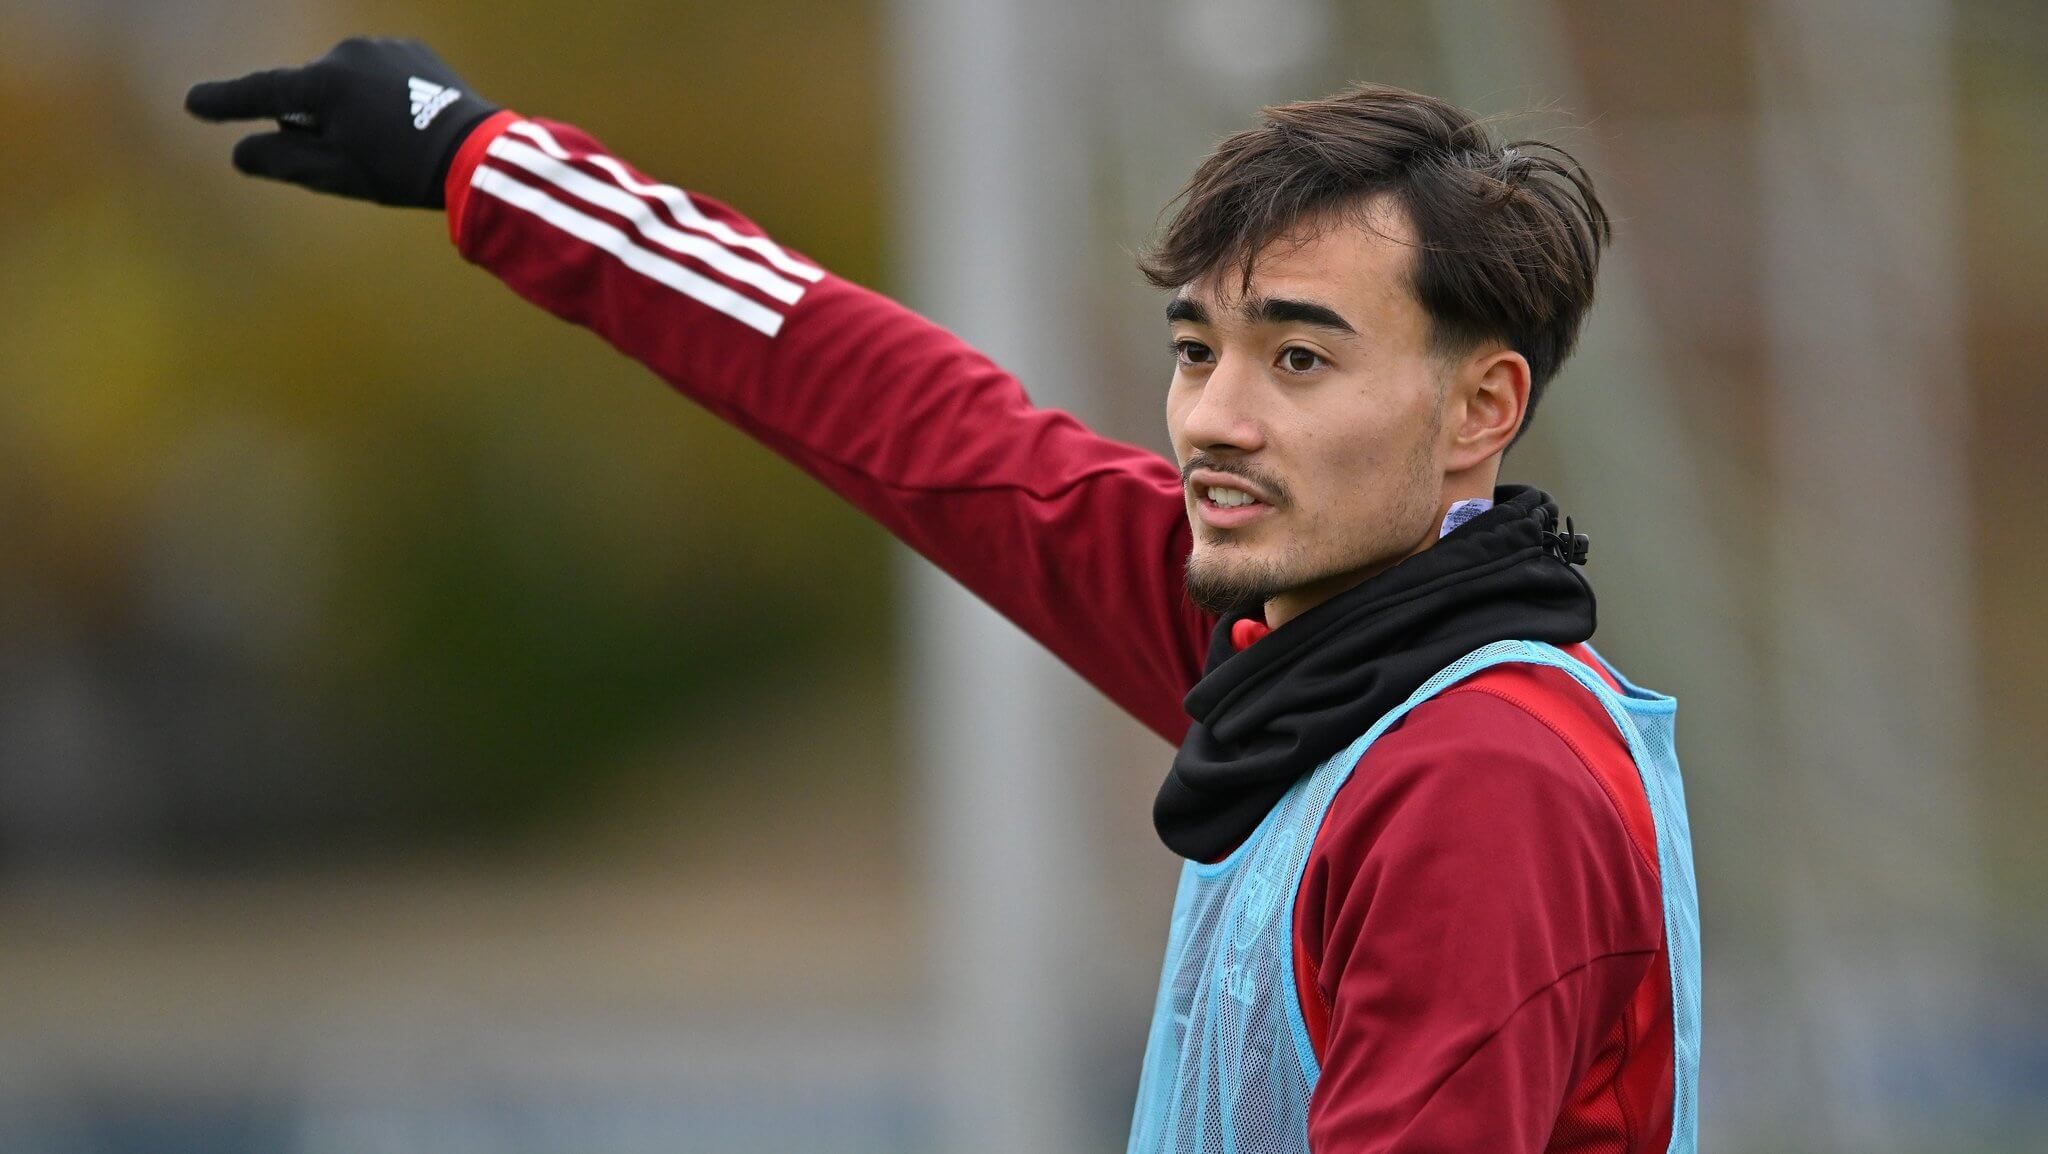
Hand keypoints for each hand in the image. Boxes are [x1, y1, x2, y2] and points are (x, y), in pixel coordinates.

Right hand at [185, 36, 499, 208]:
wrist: (477, 153)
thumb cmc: (403, 171)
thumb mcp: (337, 176)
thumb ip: (283, 160)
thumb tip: (240, 152)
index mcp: (324, 83)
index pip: (263, 92)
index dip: (226, 101)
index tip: (194, 103)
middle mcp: (347, 52)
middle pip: (310, 90)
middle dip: (315, 118)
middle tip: (348, 153)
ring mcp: (383, 46)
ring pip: (345, 80)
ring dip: (349, 104)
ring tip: (384, 139)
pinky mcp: (412, 49)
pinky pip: (378, 72)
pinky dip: (378, 94)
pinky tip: (404, 121)